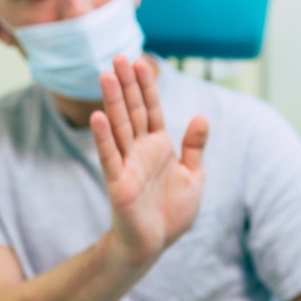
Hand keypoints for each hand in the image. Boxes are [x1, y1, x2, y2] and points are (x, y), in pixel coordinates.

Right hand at [90, 56, 208, 266]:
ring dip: (111, 101)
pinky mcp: (117, 182)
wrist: (155, 243)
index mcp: (158, 145)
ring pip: (119, 126)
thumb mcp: (194, 176)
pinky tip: (98, 117)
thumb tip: (202, 117)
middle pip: (133, 110)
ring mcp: (127, 164)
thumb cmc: (172, 211)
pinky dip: (103, 137)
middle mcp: (140, 150)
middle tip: (117, 57)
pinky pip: (109, 156)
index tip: (139, 62)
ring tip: (105, 76)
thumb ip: (195, 147)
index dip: (147, 86)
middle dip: (126, 85)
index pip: (152, 109)